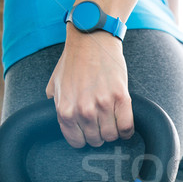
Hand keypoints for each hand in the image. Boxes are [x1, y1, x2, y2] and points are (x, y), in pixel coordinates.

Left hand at [46, 26, 134, 147]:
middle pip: (96, 140)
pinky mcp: (121, 97)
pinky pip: (127, 126)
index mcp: (65, 110)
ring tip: (112, 122)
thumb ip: (56, 106)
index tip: (89, 133)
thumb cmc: (73, 61)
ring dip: (113, 132)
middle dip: (99, 134)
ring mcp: (103, 104)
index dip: (84, 138)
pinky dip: (127, 130)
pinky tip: (125, 125)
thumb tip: (64, 121)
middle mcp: (83, 110)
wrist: (91, 40)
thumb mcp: (55, 85)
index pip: (77, 141)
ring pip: (111, 136)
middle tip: (101, 124)